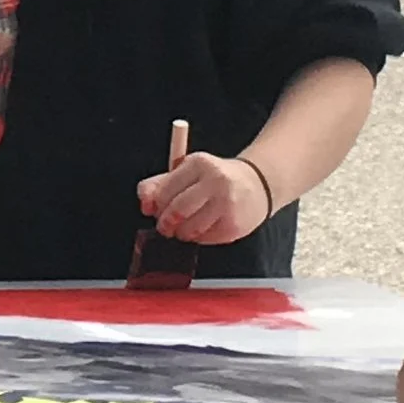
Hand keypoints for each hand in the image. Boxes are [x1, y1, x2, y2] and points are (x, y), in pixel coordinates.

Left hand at [138, 149, 273, 243]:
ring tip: (187, 226)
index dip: (155, 206)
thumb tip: (145, 203)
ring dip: (182, 233)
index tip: (156, 210)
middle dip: (165, 223)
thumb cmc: (217, 179)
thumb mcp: (188, 172)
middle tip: (166, 226)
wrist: (258, 183)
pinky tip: (205, 227)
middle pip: (176, 211)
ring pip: (189, 229)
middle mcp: (215, 181)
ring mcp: (227, 204)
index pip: (164, 191)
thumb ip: (160, 184)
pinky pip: (204, 239)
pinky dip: (199, 237)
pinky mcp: (233, 225)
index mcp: (199, 163)